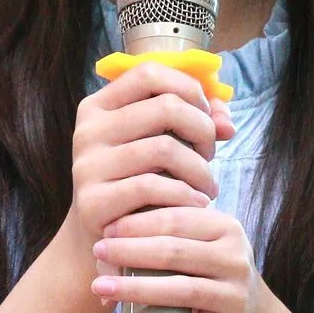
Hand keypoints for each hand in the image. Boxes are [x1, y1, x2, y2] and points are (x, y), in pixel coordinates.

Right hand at [64, 63, 234, 253]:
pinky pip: (151, 187)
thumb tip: (226, 123)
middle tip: (209, 155)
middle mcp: (88, 131)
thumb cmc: (140, 184)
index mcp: (99, 106)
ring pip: (164, 148)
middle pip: (166, 107)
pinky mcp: (92, 202)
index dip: (189, 89)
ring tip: (208, 186)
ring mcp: (87, 166)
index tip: (206, 116)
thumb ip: (193, 122)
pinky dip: (184, 195)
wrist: (106, 240)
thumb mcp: (159, 145)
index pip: (149, 72)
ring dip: (200, 169)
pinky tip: (196, 204)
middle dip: (202, 130)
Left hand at [90, 206, 302, 312]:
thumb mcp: (203, 245)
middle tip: (97, 252)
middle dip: (131, 251)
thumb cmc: (213, 274)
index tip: (106, 229)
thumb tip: (109, 241)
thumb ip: (169, 234)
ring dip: (138, 291)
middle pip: (175, 252)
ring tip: (102, 289)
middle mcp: (235, 260)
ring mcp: (236, 298)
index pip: (177, 220)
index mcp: (228, 229)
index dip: (139, 223)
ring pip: (183, 291)